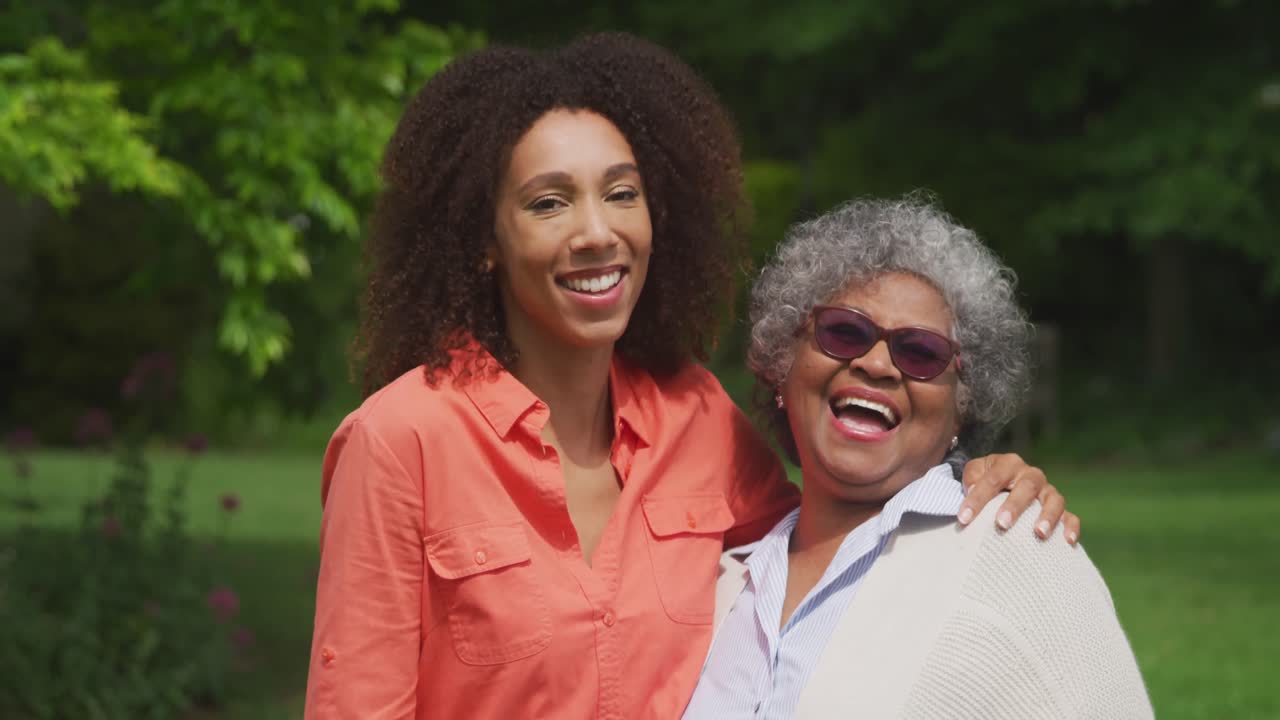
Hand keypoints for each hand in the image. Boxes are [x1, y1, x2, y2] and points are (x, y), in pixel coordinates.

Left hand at [956, 453, 1079, 544]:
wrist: (1004, 482)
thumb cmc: (986, 480)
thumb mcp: (974, 473)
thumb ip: (971, 478)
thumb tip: (972, 490)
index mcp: (1008, 464)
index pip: (992, 479)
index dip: (977, 498)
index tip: (964, 518)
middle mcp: (1031, 474)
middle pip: (1027, 486)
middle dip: (1015, 505)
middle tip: (1002, 524)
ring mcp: (1048, 491)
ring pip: (1054, 499)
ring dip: (1048, 516)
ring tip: (1039, 533)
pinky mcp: (1061, 508)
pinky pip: (1071, 516)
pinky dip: (1071, 527)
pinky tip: (1068, 542)